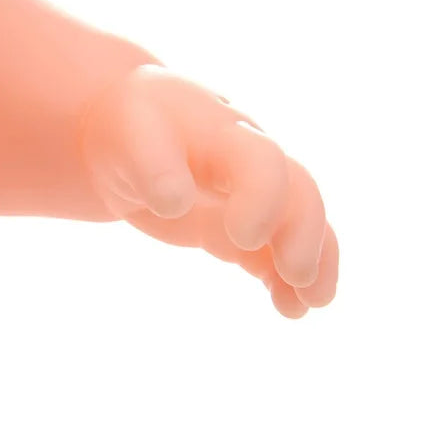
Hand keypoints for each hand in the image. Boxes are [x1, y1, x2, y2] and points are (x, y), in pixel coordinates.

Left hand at [81, 65, 337, 317]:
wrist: (121, 125)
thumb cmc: (127, 126)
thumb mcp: (129, 138)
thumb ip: (152, 165)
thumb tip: (175, 202)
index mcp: (221, 131)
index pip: (261, 160)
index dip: (264, 198)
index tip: (245, 237)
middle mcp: (246, 157)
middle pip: (296, 189)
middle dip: (302, 233)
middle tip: (296, 275)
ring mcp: (245, 190)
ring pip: (297, 222)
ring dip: (312, 260)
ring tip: (311, 303)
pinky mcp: (234, 222)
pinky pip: (271, 249)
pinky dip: (283, 278)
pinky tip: (290, 307)